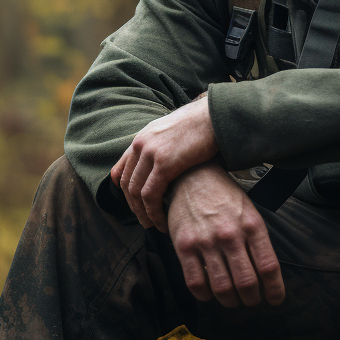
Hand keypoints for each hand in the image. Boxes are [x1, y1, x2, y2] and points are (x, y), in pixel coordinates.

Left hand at [111, 96, 217, 229]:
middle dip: (134, 206)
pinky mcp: (164, 163)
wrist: (216, 115)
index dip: (125, 190)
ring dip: (143, 213)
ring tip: (153, 224)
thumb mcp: (174, 130)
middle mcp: (142, 144)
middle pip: (128, 183)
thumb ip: (163, 143)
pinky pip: (151, 195)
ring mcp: (151, 153)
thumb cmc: (203, 124)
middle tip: (144, 220)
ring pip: (136, 192)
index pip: (123, 168)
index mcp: (143, 137)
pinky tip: (161, 220)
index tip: (132, 204)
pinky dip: (154, 211)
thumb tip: (165, 156)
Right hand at [166, 162, 284, 307]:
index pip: (269, 266)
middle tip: (252, 301)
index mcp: (252, 225)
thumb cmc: (224, 196)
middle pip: (247, 283)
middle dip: (252, 300)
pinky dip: (205, 296)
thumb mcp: (249, 211)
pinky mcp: (184, 246)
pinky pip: (196, 283)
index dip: (275, 290)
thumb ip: (257, 240)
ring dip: (230, 301)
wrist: (192, 176)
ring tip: (233, 300)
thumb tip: (265, 274)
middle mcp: (231, 234)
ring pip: (222, 288)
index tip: (275, 300)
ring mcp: (206, 241)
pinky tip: (210, 293)